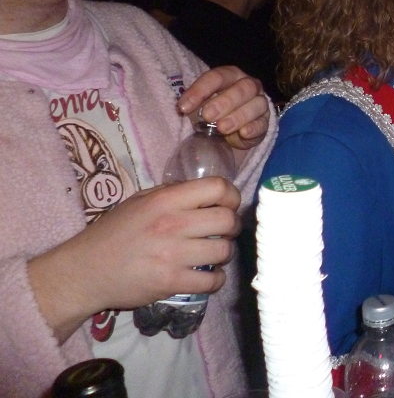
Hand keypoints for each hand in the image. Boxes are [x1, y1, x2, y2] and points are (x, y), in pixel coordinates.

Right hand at [27, 178, 241, 342]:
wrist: (83, 272)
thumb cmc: (112, 233)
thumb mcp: (138, 201)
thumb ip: (171, 193)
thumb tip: (203, 192)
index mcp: (165, 200)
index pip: (218, 188)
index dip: (231, 195)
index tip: (228, 204)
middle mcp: (172, 224)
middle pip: (227, 219)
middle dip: (232, 225)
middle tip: (224, 231)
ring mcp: (172, 255)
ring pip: (224, 250)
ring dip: (225, 252)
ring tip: (215, 253)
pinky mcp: (170, 282)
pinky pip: (212, 281)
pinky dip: (217, 279)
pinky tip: (209, 276)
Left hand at [178, 66, 269, 149]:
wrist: (227, 137)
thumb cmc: (212, 115)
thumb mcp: (198, 108)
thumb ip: (192, 105)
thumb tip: (183, 107)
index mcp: (230, 76)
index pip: (218, 76)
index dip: (201, 90)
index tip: (183, 107)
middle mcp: (249, 86)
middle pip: (243, 88)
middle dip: (224, 101)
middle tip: (207, 115)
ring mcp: (260, 103)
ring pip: (257, 104)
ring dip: (238, 116)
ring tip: (222, 128)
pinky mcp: (265, 123)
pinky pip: (263, 123)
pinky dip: (253, 128)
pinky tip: (243, 133)